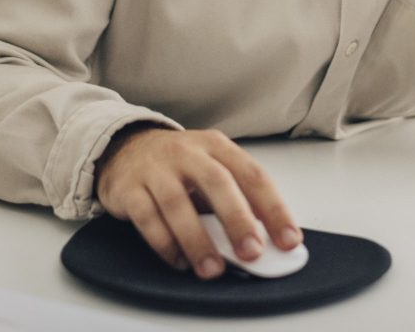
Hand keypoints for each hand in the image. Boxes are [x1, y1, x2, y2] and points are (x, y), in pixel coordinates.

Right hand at [95, 125, 301, 279]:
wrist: (125, 148)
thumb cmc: (178, 166)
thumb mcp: (210, 169)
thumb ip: (235, 198)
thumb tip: (265, 239)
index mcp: (216, 146)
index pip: (253, 175)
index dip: (274, 208)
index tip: (289, 239)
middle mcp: (187, 152)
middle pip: (217, 182)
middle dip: (237, 220)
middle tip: (252, 252)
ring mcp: (156, 169)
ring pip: (177, 203)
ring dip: (198, 240)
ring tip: (213, 269)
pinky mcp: (129, 188)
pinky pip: (147, 219)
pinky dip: (165, 244)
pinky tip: (179, 262)